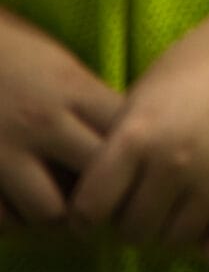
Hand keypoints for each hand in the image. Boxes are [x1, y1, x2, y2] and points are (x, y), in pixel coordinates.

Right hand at [0, 6, 121, 231]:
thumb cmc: (14, 50)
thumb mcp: (61, 64)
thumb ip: (90, 100)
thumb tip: (123, 136)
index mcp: (72, 88)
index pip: (123, 134)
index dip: (133, 154)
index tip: (132, 161)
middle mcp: (43, 122)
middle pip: (95, 177)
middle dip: (104, 191)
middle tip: (103, 194)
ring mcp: (5, 152)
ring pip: (50, 211)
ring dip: (58, 212)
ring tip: (60, 203)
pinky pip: (7, 221)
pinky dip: (18, 220)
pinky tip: (22, 204)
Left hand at [68, 0, 208, 262]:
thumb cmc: (207, 51)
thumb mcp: (149, 85)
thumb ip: (123, 135)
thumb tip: (104, 184)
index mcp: (139, 134)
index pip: (90, 208)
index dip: (88, 212)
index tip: (99, 206)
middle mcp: (173, 163)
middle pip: (132, 232)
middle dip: (132, 220)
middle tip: (146, 198)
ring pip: (175, 243)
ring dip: (173, 229)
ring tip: (181, 204)